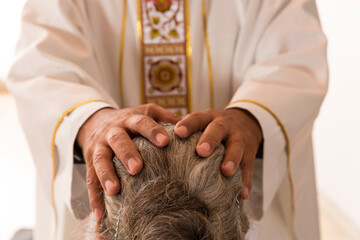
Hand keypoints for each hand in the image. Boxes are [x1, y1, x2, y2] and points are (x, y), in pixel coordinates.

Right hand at [76, 104, 179, 221]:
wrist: (96, 122)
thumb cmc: (130, 121)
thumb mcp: (146, 112)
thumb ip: (165, 117)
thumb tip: (189, 124)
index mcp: (130, 120)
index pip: (141, 122)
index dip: (152, 131)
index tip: (165, 141)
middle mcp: (113, 132)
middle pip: (118, 140)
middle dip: (127, 153)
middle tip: (137, 168)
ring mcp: (99, 147)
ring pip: (100, 160)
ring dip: (106, 175)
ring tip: (114, 191)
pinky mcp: (90, 162)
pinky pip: (90, 180)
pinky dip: (95, 197)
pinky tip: (101, 213)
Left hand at [174, 108, 262, 198]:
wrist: (246, 122)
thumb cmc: (214, 127)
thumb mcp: (203, 122)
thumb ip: (187, 132)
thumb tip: (158, 145)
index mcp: (209, 118)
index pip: (197, 118)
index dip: (188, 124)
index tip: (178, 132)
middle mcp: (224, 125)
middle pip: (218, 130)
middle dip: (210, 140)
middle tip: (201, 152)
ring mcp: (239, 137)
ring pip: (237, 147)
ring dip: (232, 159)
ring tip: (226, 172)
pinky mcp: (250, 151)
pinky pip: (249, 166)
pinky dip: (246, 180)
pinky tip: (242, 193)